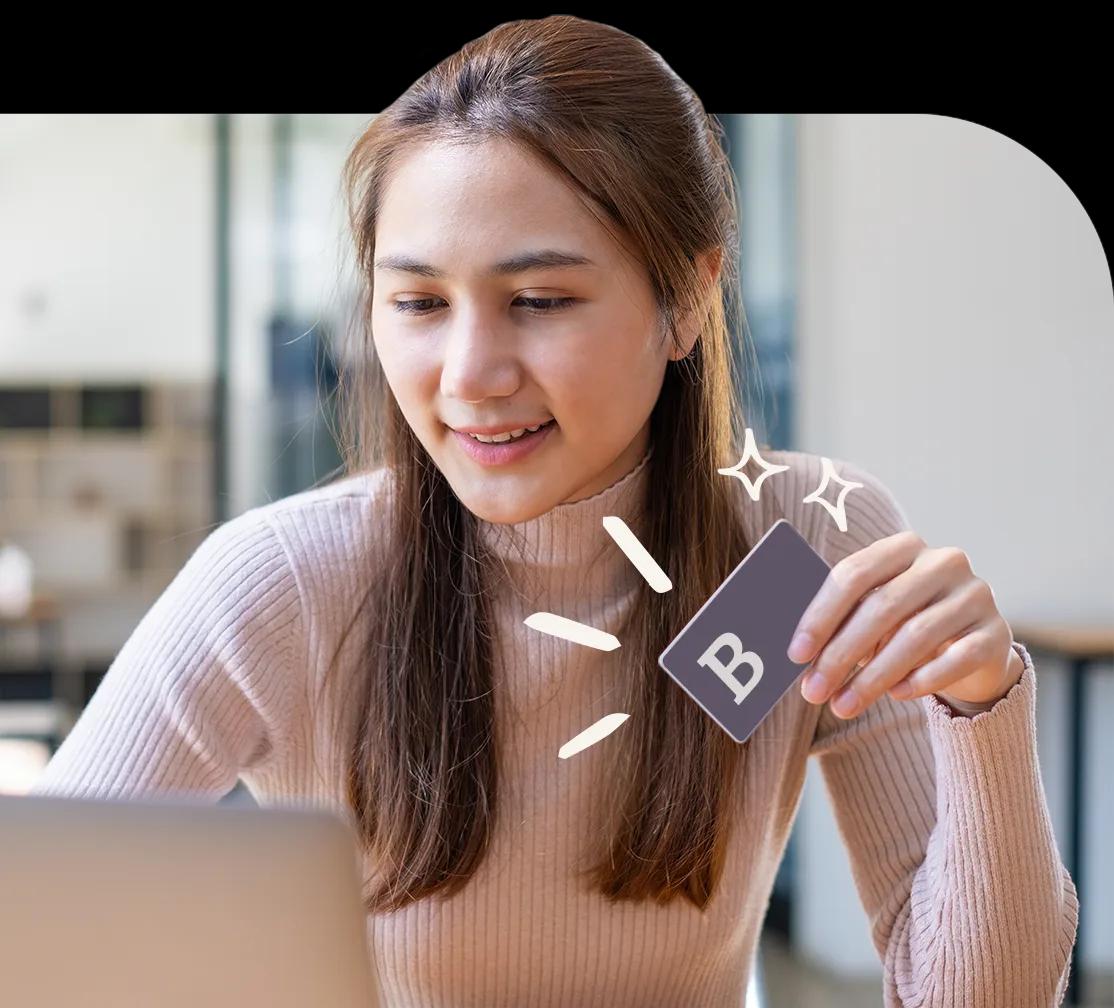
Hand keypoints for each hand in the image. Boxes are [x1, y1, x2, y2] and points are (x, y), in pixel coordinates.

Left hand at [788, 530, 1022, 718]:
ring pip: (915, 637)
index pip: (854, 574)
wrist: (972, 648)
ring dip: (873, 677)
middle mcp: (943, 562)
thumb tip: (800, 653)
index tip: (796, 654)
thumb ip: (843, 621)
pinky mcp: (996, 633)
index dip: (821, 615)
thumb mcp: (874, 614)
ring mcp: (975, 595)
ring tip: (842, 706)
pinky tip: (896, 696)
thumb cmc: (905, 625)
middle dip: (841, 654)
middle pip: (882, 607)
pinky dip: (922, 680)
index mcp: (903, 547)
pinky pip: (957, 658)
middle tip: (813, 691)